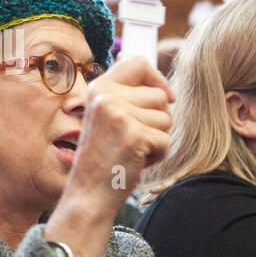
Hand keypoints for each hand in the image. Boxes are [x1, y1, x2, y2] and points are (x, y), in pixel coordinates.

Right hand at [47, 56, 173, 256]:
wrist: (88, 194)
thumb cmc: (102, 158)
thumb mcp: (105, 117)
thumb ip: (122, 94)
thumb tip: (145, 71)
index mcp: (99, 88)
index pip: (138, 62)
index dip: (157, 78)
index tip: (165, 97)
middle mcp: (107, 97)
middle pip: (160, 96)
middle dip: (157, 121)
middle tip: (132, 139)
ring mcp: (120, 114)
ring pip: (166, 119)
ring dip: (157, 139)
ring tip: (132, 151)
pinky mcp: (135, 135)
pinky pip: (166, 140)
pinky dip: (157, 155)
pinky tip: (136, 162)